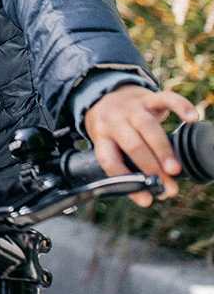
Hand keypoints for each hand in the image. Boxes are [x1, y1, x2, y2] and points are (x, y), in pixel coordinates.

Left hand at [85, 86, 200, 205]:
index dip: (127, 181)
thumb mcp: (108, 144)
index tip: (146, 200)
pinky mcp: (149, 97)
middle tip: (168, 188)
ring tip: (176, 170)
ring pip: (148, 127)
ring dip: (163, 150)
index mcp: (101, 136)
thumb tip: (150, 195)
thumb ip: (126, 165)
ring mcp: (132, 107)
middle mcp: (114, 121)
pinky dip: (180, 107)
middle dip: (151, 168)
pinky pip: (165, 98)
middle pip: (132, 145)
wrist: (105, 93)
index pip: (110, 161)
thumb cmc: (112, 128)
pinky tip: (192, 119)